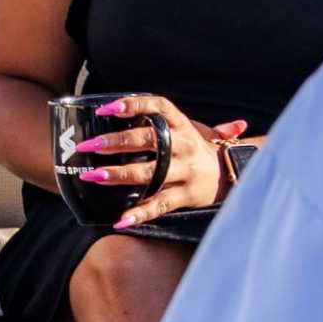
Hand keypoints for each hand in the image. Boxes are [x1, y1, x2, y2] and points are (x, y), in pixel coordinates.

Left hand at [65, 95, 248, 227]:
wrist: (234, 174)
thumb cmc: (201, 149)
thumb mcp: (191, 127)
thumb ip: (164, 117)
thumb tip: (127, 102)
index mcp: (183, 125)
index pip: (158, 107)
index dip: (133, 105)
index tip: (106, 109)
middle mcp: (185, 145)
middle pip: (149, 140)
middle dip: (116, 142)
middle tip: (88, 145)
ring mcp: (187, 171)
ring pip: (150, 173)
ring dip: (120, 174)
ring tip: (93, 175)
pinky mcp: (187, 195)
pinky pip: (161, 204)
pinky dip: (140, 213)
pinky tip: (120, 219)